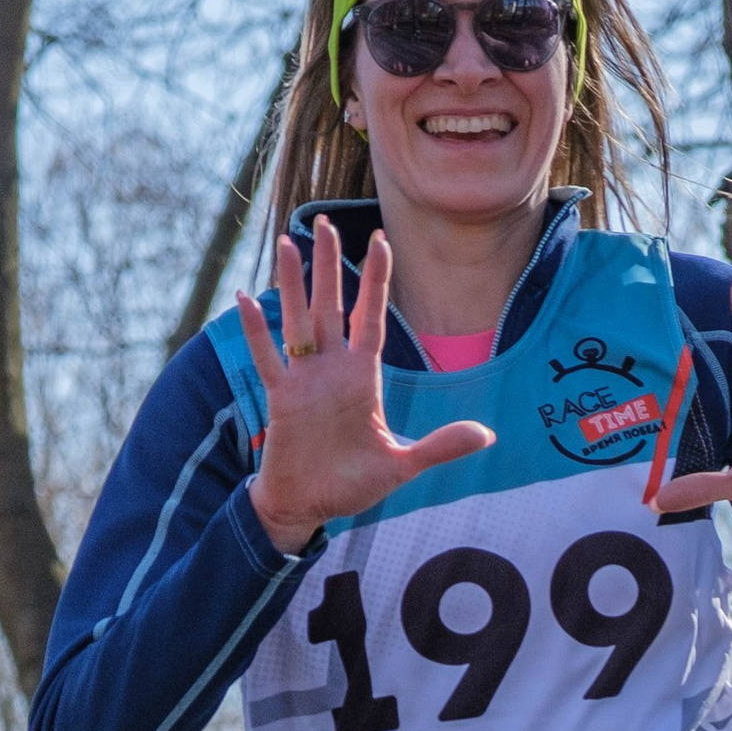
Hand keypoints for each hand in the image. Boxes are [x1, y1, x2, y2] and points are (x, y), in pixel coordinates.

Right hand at [237, 218, 492, 552]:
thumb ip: (440, 447)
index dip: (376, 281)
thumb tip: (487, 436)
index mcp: (362, 378)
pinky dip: (255, 331)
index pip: (370, 318)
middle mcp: (332, 370)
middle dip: (329, 265)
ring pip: (297, 320)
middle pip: (330, 306)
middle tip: (325, 222)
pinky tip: (244, 299)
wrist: (309, 508)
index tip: (381, 241)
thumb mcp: (401, 466)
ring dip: (292, 284)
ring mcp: (304, 380)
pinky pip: (267, 358)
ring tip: (286, 242)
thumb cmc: (352, 485)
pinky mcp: (280, 398)